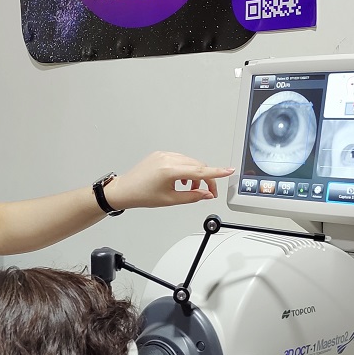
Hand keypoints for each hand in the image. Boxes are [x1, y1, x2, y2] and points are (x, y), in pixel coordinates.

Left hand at [106, 152, 234, 209]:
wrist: (124, 190)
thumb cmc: (141, 196)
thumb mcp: (170, 200)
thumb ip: (192, 196)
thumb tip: (207, 194)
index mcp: (170, 170)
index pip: (200, 171)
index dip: (217, 173)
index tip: (229, 171)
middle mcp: (167, 159)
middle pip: (197, 165)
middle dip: (206, 178)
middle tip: (208, 192)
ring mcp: (163, 155)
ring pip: (190, 161)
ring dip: (196, 174)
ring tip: (192, 188)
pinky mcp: (160, 154)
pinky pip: (180, 159)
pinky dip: (186, 168)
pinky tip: (182, 180)